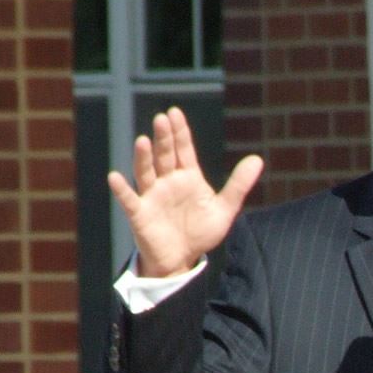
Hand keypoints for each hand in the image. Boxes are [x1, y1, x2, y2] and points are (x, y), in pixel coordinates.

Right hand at [106, 106, 263, 277]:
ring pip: (146, 173)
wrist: (183, 259)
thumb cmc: (200, 232)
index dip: (180, 132)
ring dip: (144, 158)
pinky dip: (122, 189)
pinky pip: (130, 200)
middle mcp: (167, 182)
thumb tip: (258, 159)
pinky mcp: (140, 214)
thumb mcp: (224, 209)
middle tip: (162, 119)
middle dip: (164, 138)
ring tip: (143, 141)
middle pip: (165, 156)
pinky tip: (115, 177)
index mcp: (187, 177)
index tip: (175, 112)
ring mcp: (152, 196)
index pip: (183, 150)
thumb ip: (238, 184)